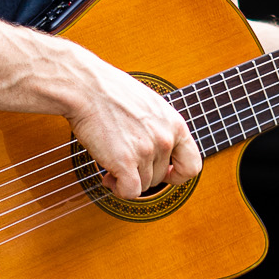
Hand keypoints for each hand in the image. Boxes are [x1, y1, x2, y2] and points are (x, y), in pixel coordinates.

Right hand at [59, 47, 200, 198]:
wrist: (86, 86)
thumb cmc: (111, 92)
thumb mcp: (150, 106)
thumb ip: (160, 129)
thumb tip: (160, 153)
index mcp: (175, 125)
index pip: (192, 165)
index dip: (177, 175)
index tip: (164, 173)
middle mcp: (165, 139)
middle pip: (160, 177)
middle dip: (141, 173)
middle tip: (123, 161)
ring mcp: (146, 151)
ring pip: (143, 185)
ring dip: (126, 179)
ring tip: (111, 161)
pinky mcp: (125, 161)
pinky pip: (130, 192)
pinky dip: (119, 190)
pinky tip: (109, 177)